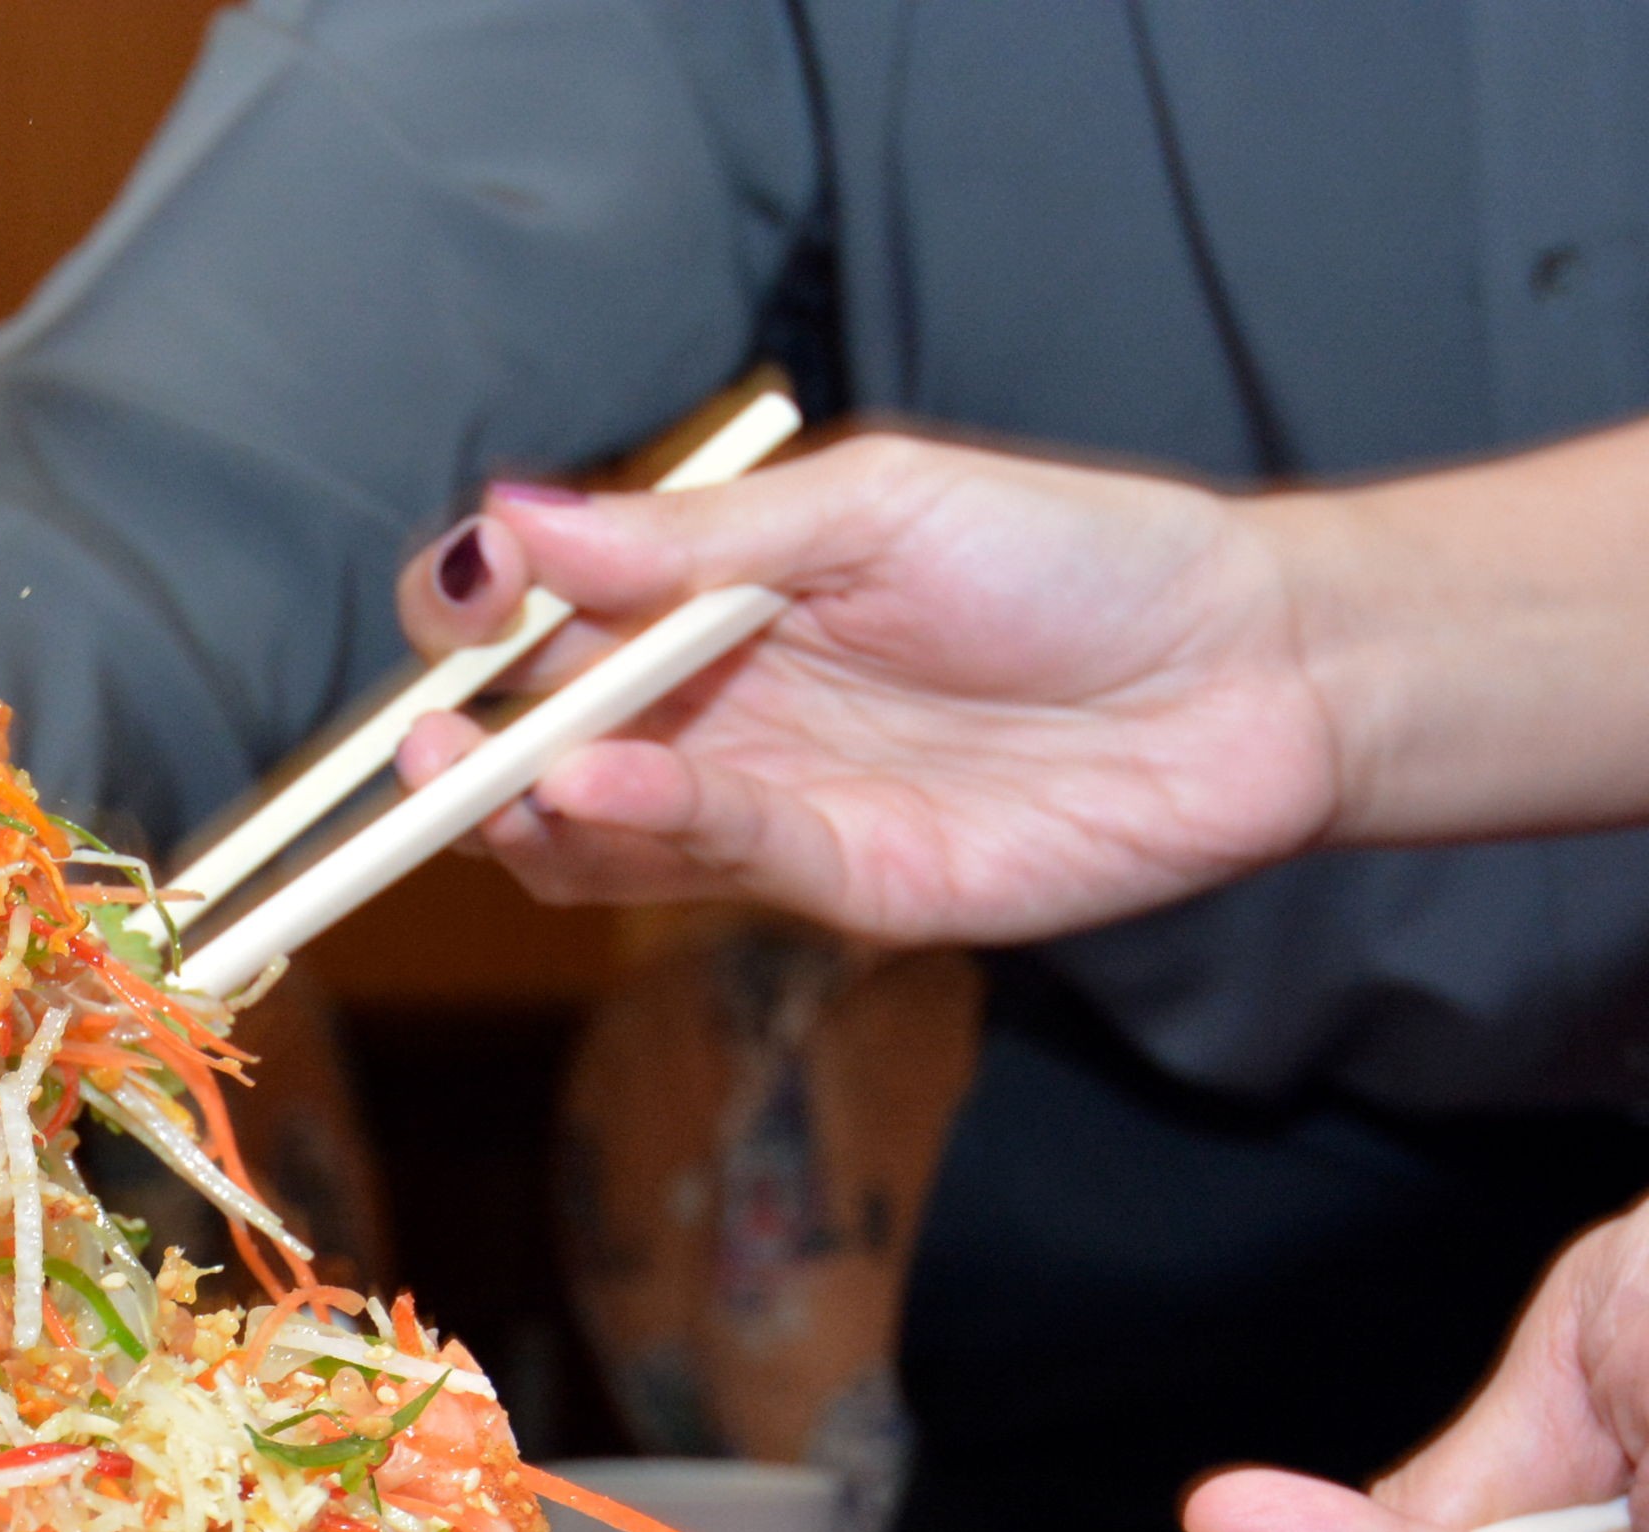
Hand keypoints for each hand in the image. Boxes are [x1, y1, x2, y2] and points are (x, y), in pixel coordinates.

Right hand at [381, 432, 1344, 944]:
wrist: (1249, 670)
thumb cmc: (1075, 557)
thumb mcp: (868, 507)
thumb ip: (688, 536)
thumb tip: (508, 522)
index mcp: (702, 597)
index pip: (532, 619)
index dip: (469, 620)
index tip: (464, 606)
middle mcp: (709, 706)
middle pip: (525, 744)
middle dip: (451, 753)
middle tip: (420, 748)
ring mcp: (761, 803)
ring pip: (584, 833)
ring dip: (522, 813)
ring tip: (505, 782)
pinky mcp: (832, 885)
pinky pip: (706, 861)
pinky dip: (643, 828)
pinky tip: (614, 786)